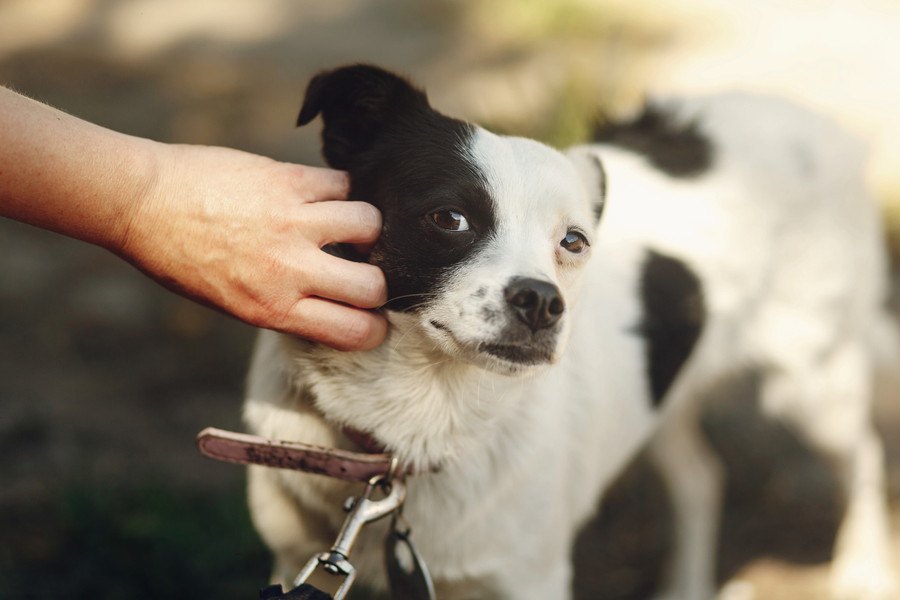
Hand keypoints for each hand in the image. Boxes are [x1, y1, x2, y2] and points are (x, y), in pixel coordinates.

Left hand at [120, 143, 387, 349]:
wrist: (141, 202)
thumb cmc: (180, 259)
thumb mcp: (233, 303)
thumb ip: (286, 305)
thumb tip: (336, 300)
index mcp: (272, 310)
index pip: (355, 332)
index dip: (375, 327)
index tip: (370, 315)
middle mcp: (288, 270)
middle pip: (374, 284)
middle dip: (378, 280)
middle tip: (364, 268)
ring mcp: (290, 222)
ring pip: (369, 225)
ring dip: (366, 227)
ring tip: (348, 224)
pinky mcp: (287, 180)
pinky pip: (342, 183)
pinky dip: (342, 189)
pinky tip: (327, 194)